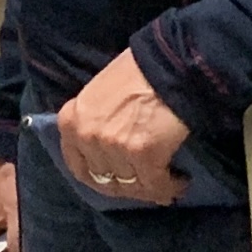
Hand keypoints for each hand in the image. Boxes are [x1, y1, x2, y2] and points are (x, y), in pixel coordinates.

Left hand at [52, 48, 189, 205]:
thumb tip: (108, 149)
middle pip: (106, 180)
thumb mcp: (98, 95)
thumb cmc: (136, 72)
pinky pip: (156, 185)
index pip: (78, 167)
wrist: (169, 64)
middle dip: (129, 185)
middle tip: (148, 183)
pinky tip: (181, 182)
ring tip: (167, 182)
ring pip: (132, 186)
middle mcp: (87, 136)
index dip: (101, 178)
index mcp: (70, 121)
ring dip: (151, 188)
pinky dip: (170, 187)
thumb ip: (95, 123)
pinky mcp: (143, 154)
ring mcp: (113, 147)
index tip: (119, 180)